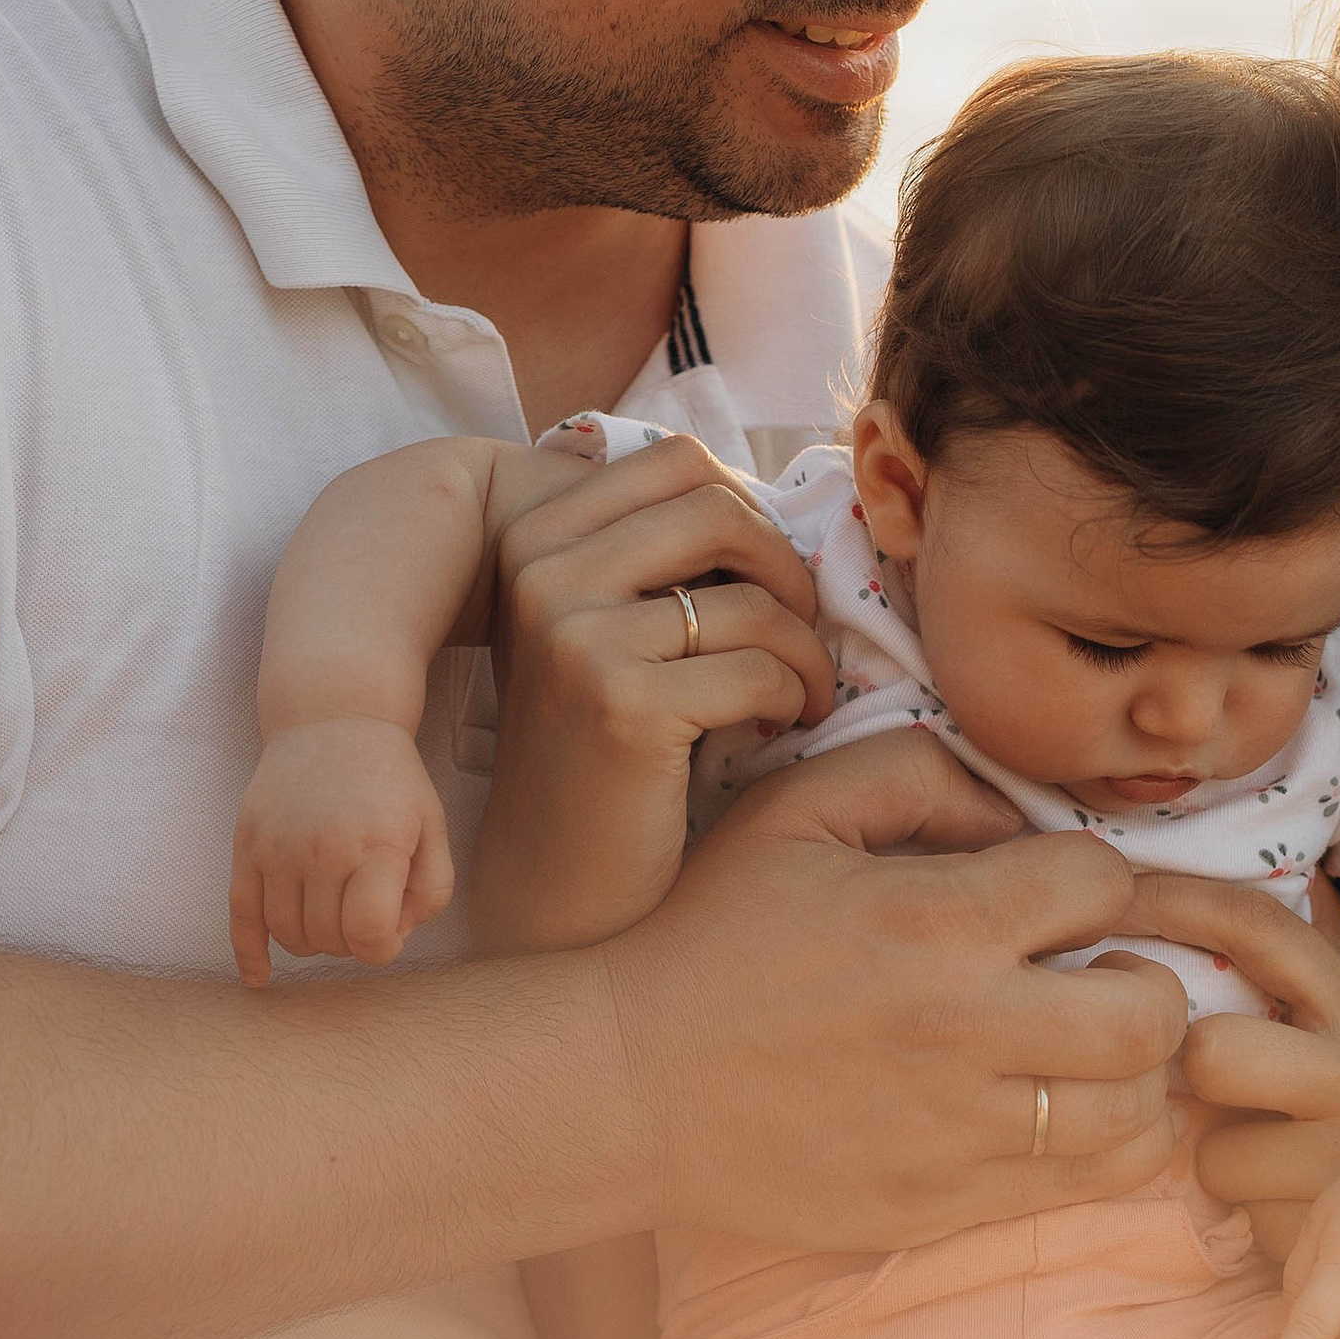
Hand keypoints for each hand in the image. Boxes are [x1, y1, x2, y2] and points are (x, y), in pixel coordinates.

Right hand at [229, 720, 454, 984]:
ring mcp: (279, 849)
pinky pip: (240, 916)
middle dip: (351, 943)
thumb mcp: (433, 828)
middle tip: (360, 915)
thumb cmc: (391, 783)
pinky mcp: (246, 847)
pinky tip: (259, 977)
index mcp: (378, 846)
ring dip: (313, 942)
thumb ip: (430, 890)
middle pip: (329, 939)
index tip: (388, 935)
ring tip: (330, 916)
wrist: (333, 722)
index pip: (371, 933)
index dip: (383, 949)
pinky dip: (249, 953)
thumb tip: (393, 937)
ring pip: (289, 934)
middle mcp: (323, 849)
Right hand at [471, 435, 839, 954]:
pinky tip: (776, 730)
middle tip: (801, 633)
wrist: (558, 876)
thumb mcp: (604, 629)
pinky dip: (792, 698)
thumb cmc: (603, 749)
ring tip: (800, 695)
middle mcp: (543, 575)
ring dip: (805, 653)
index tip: (767, 581)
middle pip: (720, 510)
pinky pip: (761, 669)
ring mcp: (576, 636)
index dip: (751, 514)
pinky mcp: (624, 703)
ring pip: (753, 601)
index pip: (680, 462)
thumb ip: (656, 555)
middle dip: (788, 572)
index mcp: (534, 538)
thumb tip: (771, 499)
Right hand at [598, 733, 1191, 1250]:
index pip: (1104, 886)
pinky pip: (1083, 1187)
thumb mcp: (795, 812)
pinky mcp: (939, 1203)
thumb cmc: (712, 936)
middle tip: (1112, 977)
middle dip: (1152, 985)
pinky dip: (1106, 1146)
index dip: (1101, 882)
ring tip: (1098, 1051)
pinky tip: (1072, 1111)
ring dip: (1140, 1075)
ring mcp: (953, 1131)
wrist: (624, 1083)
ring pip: (1135, 1115)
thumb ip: (914, 772)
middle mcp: (958, 1030)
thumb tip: (1019, 810)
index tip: (1068, 898)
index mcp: (930, 921)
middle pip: (1151, 1017)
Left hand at [1115, 871, 1339, 1262]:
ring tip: (1261, 1151)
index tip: (1112, 902)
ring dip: (1218, 1150)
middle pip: (1212, 1049)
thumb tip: (1303, 869)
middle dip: (1193, 1070)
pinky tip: (1282, 1197)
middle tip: (1209, 1083)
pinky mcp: (1327, 1220)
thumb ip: (1322, 955)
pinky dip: (1241, 1199)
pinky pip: (1230, 1199)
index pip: (1256, 926)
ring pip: (1212, 1143)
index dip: (1171, 901)